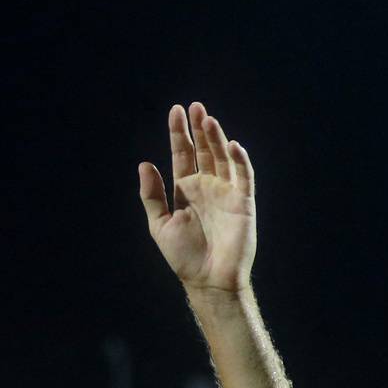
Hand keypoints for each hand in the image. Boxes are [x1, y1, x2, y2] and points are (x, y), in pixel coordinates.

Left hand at [138, 103, 256, 294]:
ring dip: (216, 138)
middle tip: (194, 107)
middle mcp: (207, 186)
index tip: (176, 111)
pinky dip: (239, 160)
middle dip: (199, 128)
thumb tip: (144, 164)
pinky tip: (230, 145)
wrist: (208, 280)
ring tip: (208, 119)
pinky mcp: (243, 202)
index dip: (179, 134)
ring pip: (222, 157)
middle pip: (204, 150)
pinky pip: (243, 176)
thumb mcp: (160, 225)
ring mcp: (226, 192)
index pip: (183, 155)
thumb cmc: (184, 256)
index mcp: (187, 190)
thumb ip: (152, 196)